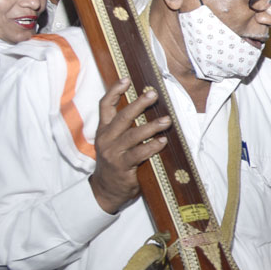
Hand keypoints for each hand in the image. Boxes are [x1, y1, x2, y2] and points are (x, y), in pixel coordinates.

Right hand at [89, 79, 171, 213]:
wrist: (105, 190)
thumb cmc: (116, 163)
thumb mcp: (114, 143)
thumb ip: (125, 129)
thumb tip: (149, 110)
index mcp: (103, 130)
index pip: (105, 106)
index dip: (114, 91)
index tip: (126, 79)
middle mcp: (106, 139)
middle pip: (122, 117)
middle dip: (138, 104)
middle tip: (153, 94)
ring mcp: (113, 153)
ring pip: (133, 135)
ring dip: (152, 126)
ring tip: (167, 120)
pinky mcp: (121, 166)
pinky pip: (139, 153)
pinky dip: (152, 146)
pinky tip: (163, 141)